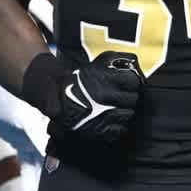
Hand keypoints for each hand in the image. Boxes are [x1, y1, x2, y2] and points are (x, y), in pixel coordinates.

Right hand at [22, 51, 143, 142]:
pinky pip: (121, 130)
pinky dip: (120, 126)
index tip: (130, 84)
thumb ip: (116, 60)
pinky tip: (113, 119)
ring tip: (118, 107)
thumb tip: (134, 61)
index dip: (133, 82)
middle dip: (131, 97)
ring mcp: (104, 114)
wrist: (56, 96)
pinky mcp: (100, 130)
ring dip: (126, 111)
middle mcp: (106, 96)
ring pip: (130, 115)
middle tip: (124, 96)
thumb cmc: (79, 80)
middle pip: (134, 99)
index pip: (134, 81)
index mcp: (105, 79)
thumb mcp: (96, 64)